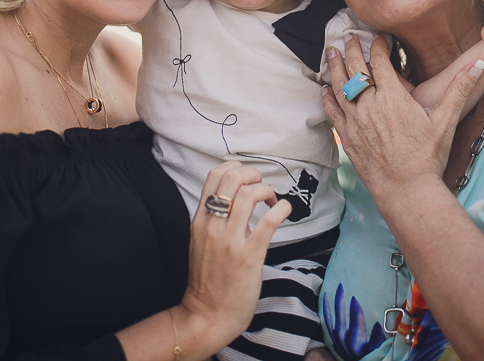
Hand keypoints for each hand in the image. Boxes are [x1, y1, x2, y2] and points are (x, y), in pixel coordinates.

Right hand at [179, 162, 291, 346]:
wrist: (207, 315)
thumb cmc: (207, 280)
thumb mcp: (200, 242)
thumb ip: (212, 220)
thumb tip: (232, 198)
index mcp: (200, 220)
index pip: (214, 176)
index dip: (235, 168)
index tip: (248, 177)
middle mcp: (213, 226)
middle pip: (232, 178)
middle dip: (253, 175)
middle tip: (262, 188)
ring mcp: (230, 241)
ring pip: (249, 194)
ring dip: (268, 190)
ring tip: (272, 202)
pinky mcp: (249, 255)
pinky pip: (268, 221)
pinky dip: (281, 208)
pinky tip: (284, 210)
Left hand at [321, 34, 483, 197]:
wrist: (406, 189)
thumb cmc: (427, 156)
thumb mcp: (445, 121)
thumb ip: (459, 89)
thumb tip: (479, 64)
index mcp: (393, 97)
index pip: (379, 62)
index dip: (377, 46)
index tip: (378, 37)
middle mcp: (370, 105)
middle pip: (355, 69)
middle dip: (351, 49)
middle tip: (348, 36)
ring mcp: (356, 121)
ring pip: (340, 87)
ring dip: (335, 66)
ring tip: (331, 51)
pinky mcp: (348, 137)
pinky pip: (333, 112)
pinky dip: (328, 98)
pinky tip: (324, 89)